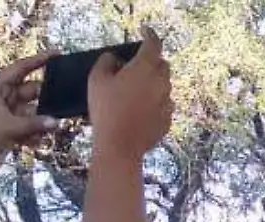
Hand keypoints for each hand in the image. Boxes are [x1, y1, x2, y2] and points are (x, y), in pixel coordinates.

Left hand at [0, 53, 57, 176]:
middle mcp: (3, 98)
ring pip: (32, 111)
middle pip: (31, 91)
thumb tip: (56, 122)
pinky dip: (34, 134)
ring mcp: (7, 114)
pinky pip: (29, 127)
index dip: (38, 60)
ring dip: (41, 120)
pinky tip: (36, 142)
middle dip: (46, 98)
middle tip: (65, 101)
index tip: (57, 54)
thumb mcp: (10, 126)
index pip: (21, 68)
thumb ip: (35, 123)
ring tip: (52, 128)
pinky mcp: (10, 130)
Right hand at [89, 28, 174, 160]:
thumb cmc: (105, 109)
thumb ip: (106, 62)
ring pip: (165, 86)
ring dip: (154, 83)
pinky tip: (141, 109)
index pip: (153, 44)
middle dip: (153, 61)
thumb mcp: (96, 80)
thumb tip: (115, 58)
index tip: (145, 31)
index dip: (149, 34)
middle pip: (163, 65)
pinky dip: (155, 102)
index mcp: (144, 68)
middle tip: (137, 65)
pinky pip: (164, 105)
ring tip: (136, 90)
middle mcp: (161, 83)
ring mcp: (167, 102)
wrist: (119, 146)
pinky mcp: (168, 120)